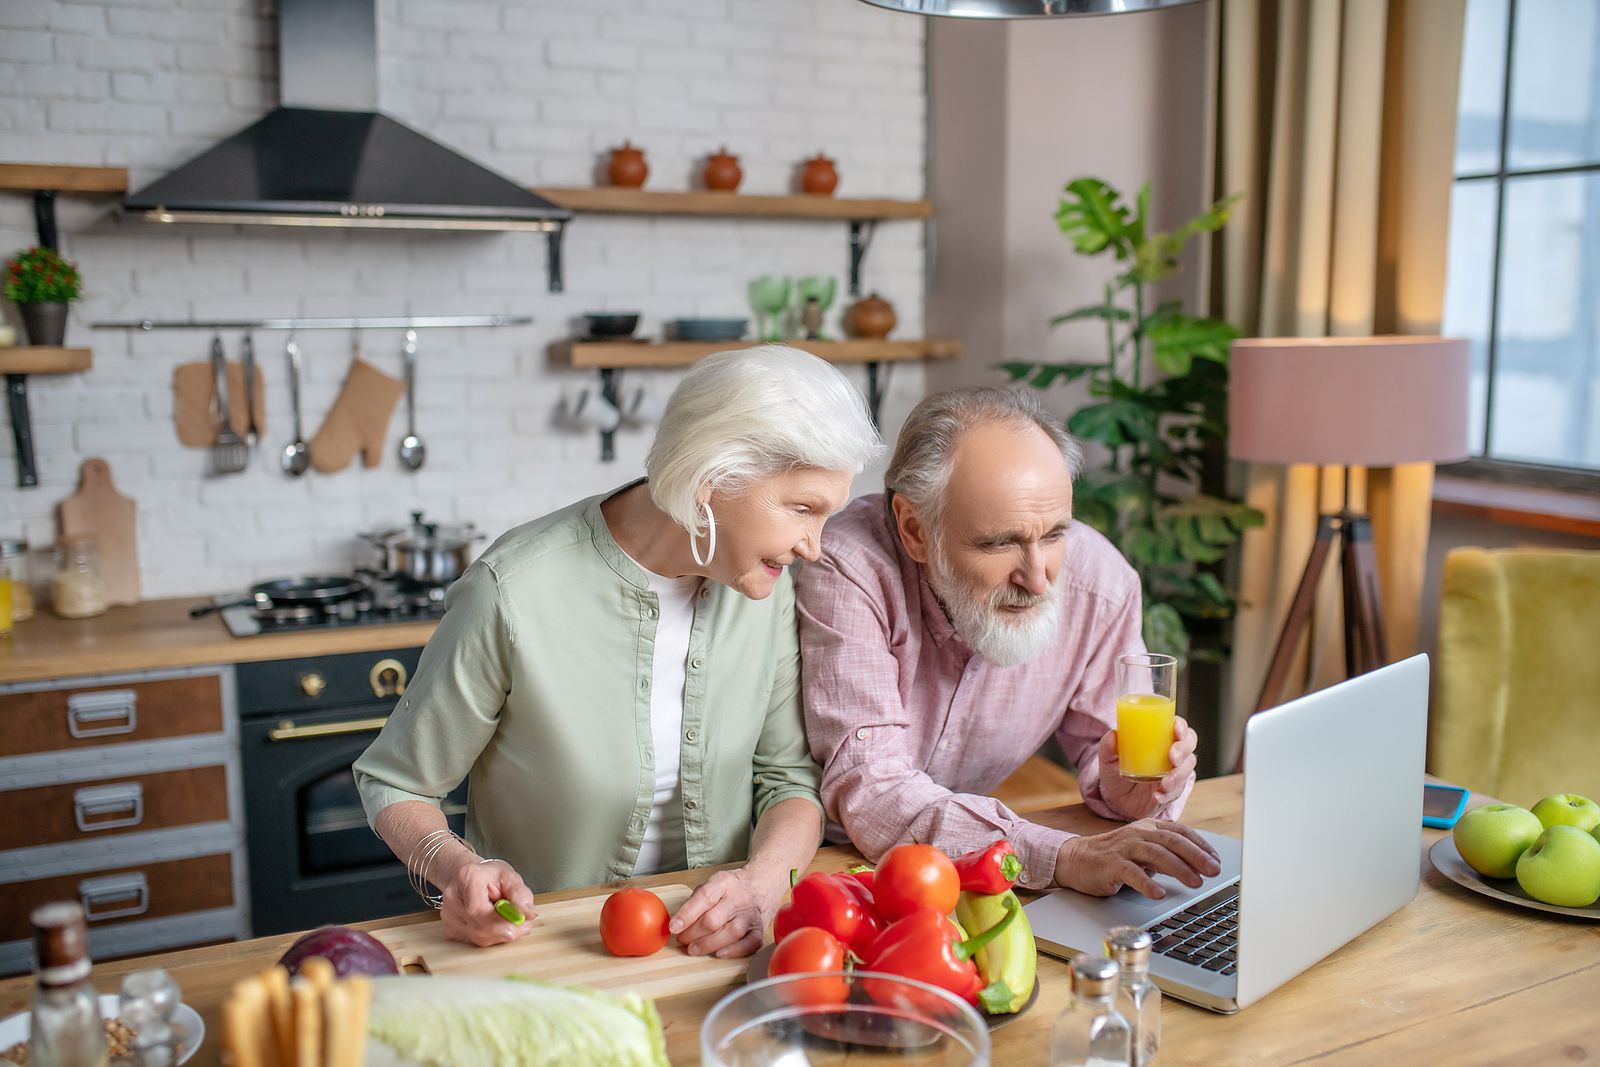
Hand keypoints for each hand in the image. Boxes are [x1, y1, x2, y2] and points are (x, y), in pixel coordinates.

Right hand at [439, 858, 537, 946]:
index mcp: (466, 877)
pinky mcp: (450, 929)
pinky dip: (491, 936)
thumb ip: (520, 894)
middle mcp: (452, 898)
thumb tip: (528, 914)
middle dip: (506, 930)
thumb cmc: (489, 875)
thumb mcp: (509, 876)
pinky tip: (494, 923)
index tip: (519, 924)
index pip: (477, 908)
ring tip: (509, 918)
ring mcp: (448, 916)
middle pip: (479, 927)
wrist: (468, 877)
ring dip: (500, 934)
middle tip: (524, 924)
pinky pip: (475, 941)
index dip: (499, 922)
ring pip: (479, 937)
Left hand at [669, 867, 780, 958]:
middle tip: (681, 939)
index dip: (686, 914)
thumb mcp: (712, 884)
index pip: (704, 897)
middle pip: (714, 920)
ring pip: (730, 933)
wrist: (761, 884)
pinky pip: (749, 944)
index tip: (674, 927)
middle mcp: (739, 898)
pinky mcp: (759, 929)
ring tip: (693, 949)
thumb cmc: (731, 888)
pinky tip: (719, 953)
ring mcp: (751, 915)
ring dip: (708, 945)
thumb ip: (696, 902)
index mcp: (724, 882)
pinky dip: (733, 951)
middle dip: (692, 933)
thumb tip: (678, 923)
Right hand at [1054, 819, 1220, 898]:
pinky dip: (1147, 883)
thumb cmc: (1113, 857)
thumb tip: (1196, 866)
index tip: (1216, 860)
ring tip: (1194, 882)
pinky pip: (1131, 872)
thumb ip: (1165, 854)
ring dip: (1178, 868)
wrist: (1075, 859)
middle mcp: (1137, 834)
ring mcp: (1123, 848)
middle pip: (1171, 841)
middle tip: (1213, 870)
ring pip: (1155, 854)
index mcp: (1148, 827)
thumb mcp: (1142, 850)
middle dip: (1195, 855)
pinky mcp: (1110, 864)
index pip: (1180, 832)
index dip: (1200, 845)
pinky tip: (1159, 893)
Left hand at [1098, 715, 1198, 819]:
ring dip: (1178, 775)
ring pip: (1187, 768)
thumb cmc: (1115, 769)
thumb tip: (1113, 735)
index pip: (1177, 726)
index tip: (1176, 730)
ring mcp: (1174, 771)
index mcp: (1159, 737)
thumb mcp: (1108, 758)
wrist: (1116, 798)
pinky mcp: (1173, 790)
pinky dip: (1168, 794)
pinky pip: (1177, 791)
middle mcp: (1171, 752)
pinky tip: (1158, 796)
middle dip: (1183, 750)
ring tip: (1164, 784)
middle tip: (1172, 758)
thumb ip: (1108, 746)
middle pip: (1189, 744)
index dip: (1181, 726)